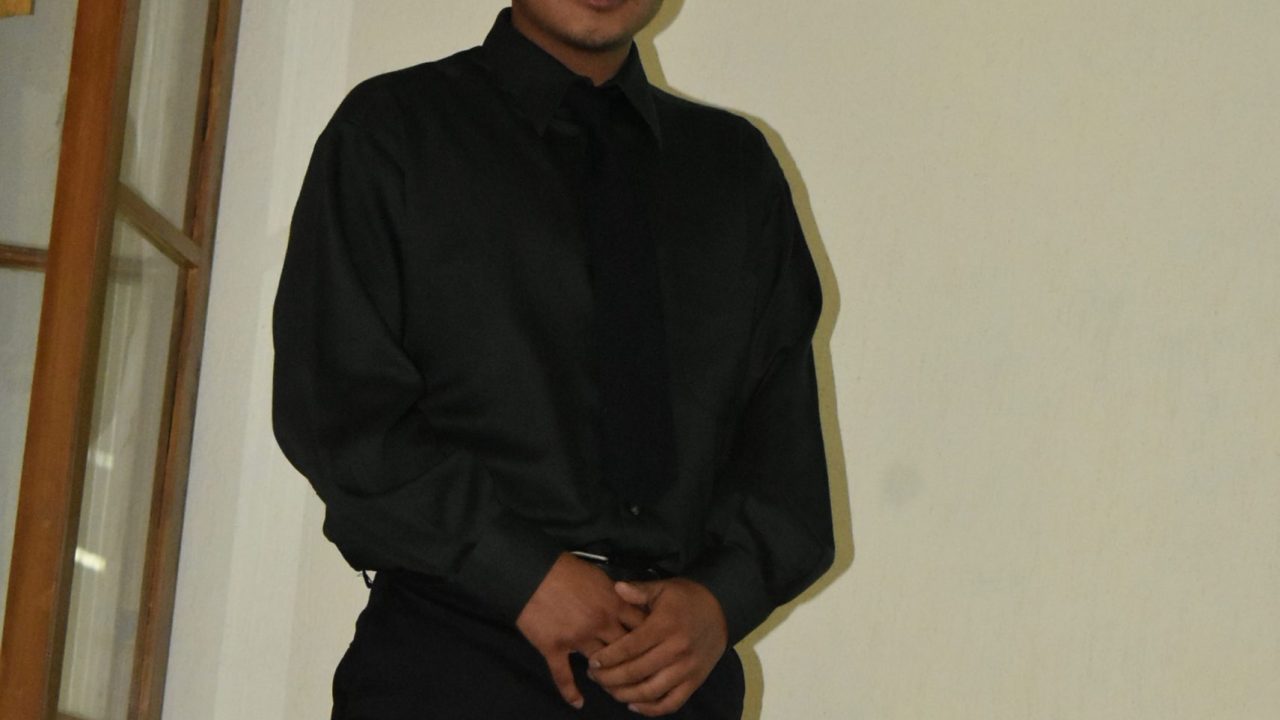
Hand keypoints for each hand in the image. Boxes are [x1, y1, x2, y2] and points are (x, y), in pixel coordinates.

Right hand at [516, 553, 647, 708]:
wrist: (530, 572)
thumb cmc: (565, 568)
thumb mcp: (598, 575)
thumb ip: (615, 594)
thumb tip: (629, 605)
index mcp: (613, 604)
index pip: (642, 627)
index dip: (651, 639)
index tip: (656, 648)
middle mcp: (600, 624)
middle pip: (626, 651)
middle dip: (635, 663)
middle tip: (641, 674)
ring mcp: (577, 638)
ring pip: (601, 666)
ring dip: (609, 677)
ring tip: (614, 687)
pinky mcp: (554, 648)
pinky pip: (563, 675)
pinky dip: (570, 692)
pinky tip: (578, 703)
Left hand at [586, 578, 727, 716]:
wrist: (721, 610)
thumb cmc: (686, 598)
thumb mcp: (663, 588)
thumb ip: (639, 590)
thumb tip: (617, 587)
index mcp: (665, 626)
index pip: (630, 647)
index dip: (608, 657)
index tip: (593, 662)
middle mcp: (676, 650)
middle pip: (636, 672)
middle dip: (610, 678)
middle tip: (594, 677)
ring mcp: (687, 668)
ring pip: (650, 691)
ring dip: (625, 695)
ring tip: (610, 690)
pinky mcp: (695, 681)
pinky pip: (671, 703)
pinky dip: (651, 708)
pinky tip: (633, 704)